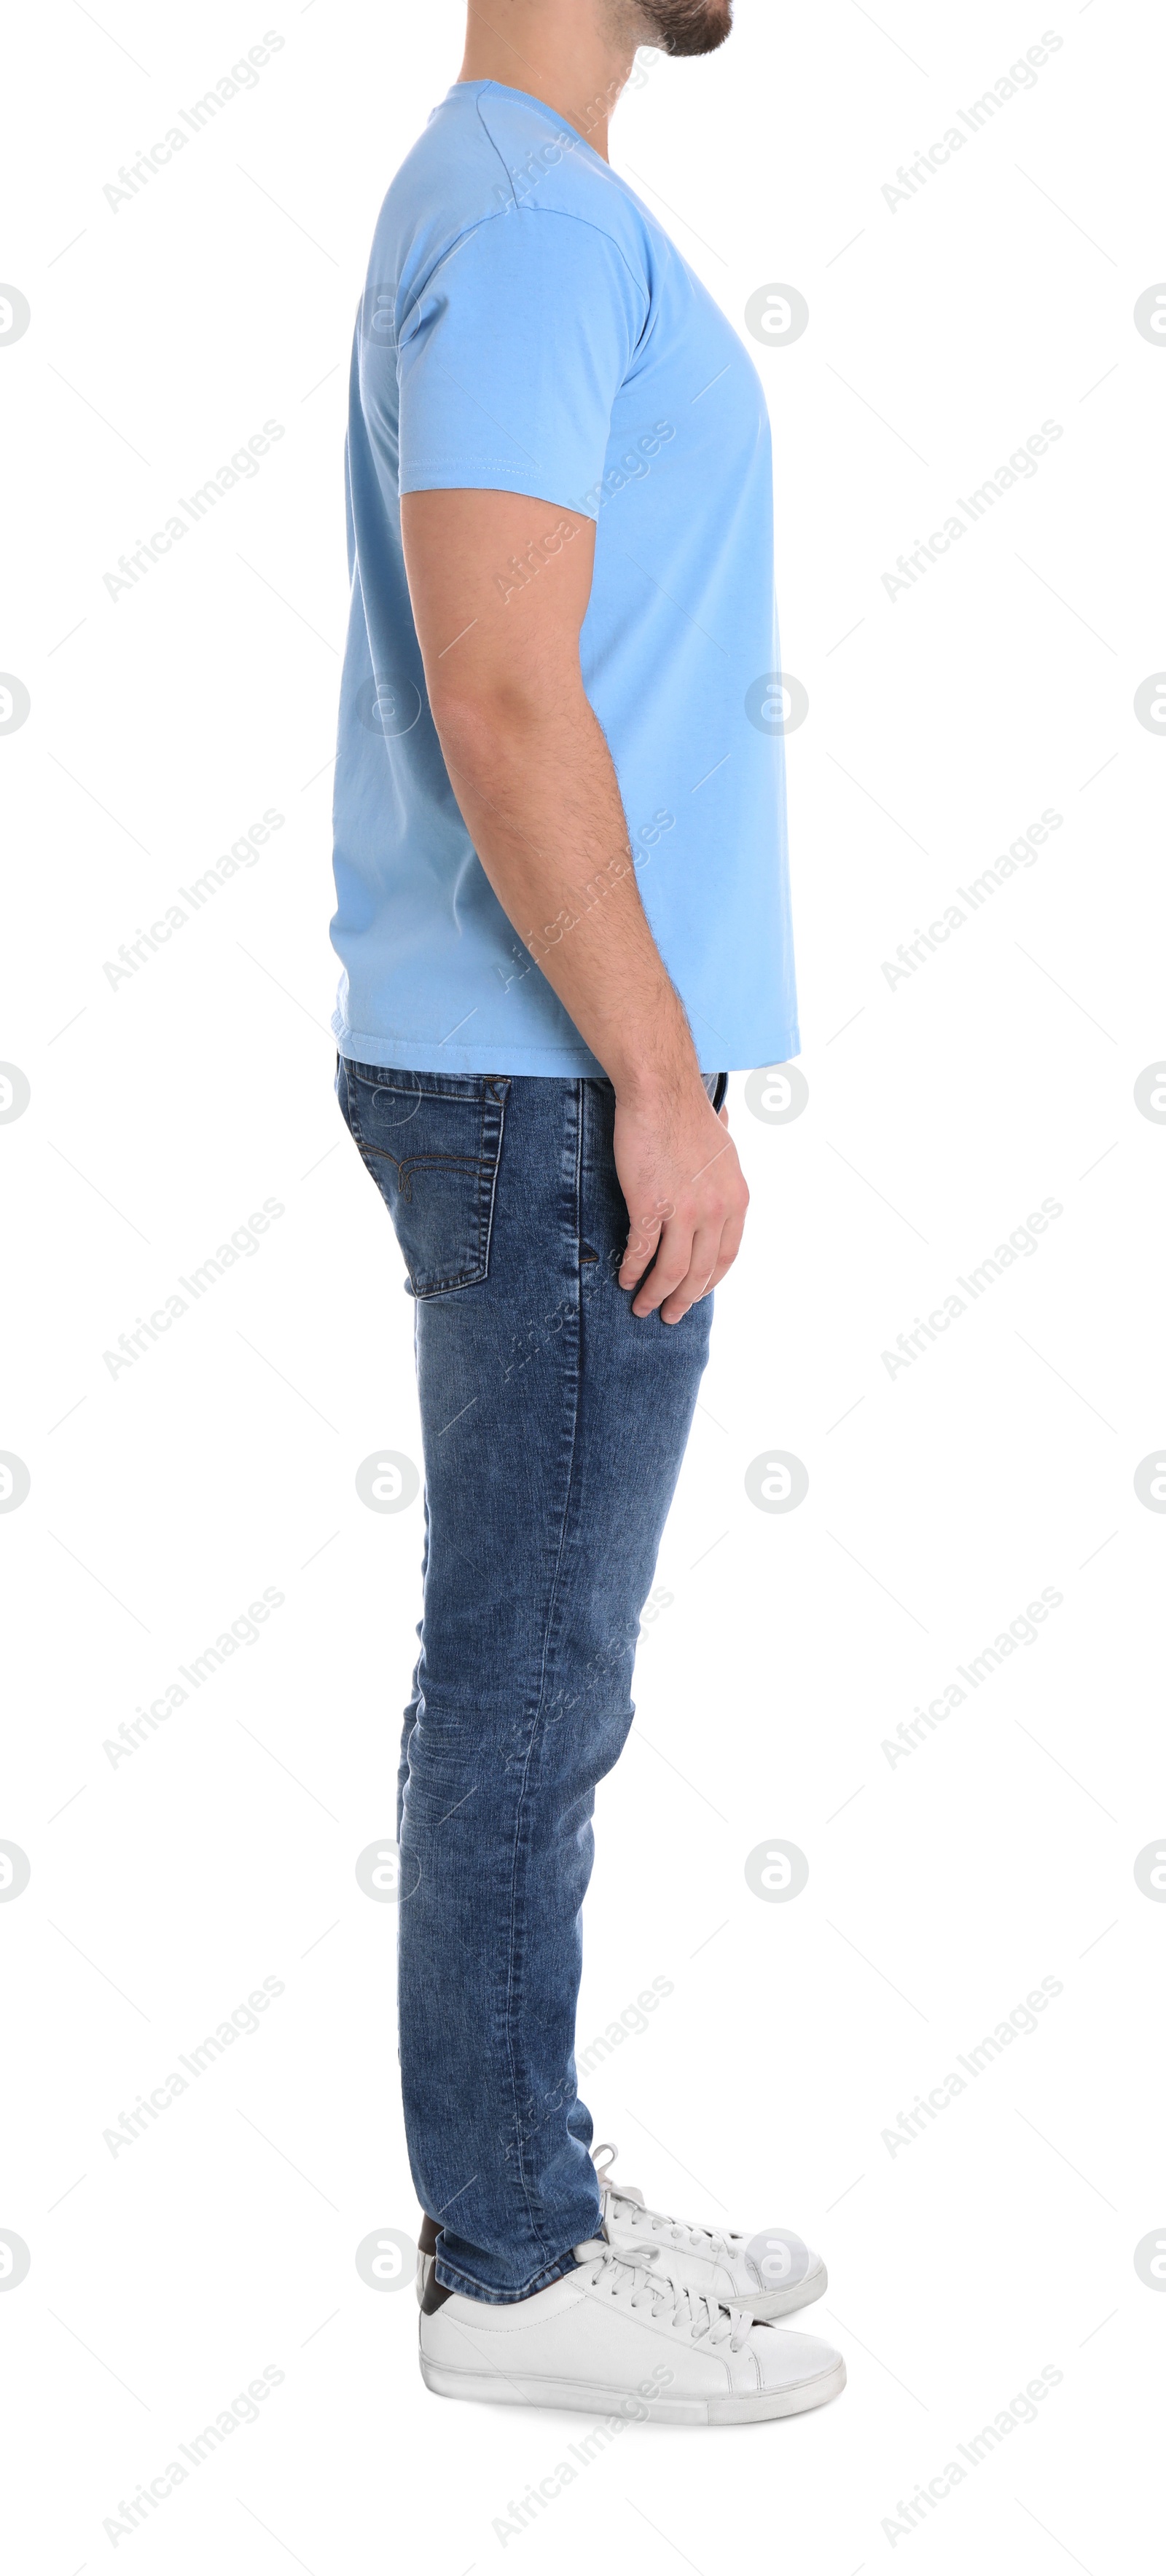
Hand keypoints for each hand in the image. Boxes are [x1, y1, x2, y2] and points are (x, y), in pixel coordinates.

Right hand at [614, 1084, 748, 1323]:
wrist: (661, 1093)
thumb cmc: (687, 1114)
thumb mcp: (725, 1150)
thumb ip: (723, 1175)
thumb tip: (724, 1173)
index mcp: (736, 1200)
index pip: (727, 1257)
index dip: (710, 1281)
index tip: (696, 1293)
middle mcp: (716, 1211)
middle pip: (700, 1272)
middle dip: (683, 1300)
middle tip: (669, 1315)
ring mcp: (684, 1211)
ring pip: (672, 1271)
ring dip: (655, 1295)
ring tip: (642, 1307)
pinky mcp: (650, 1206)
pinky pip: (642, 1252)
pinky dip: (632, 1270)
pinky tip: (624, 1279)